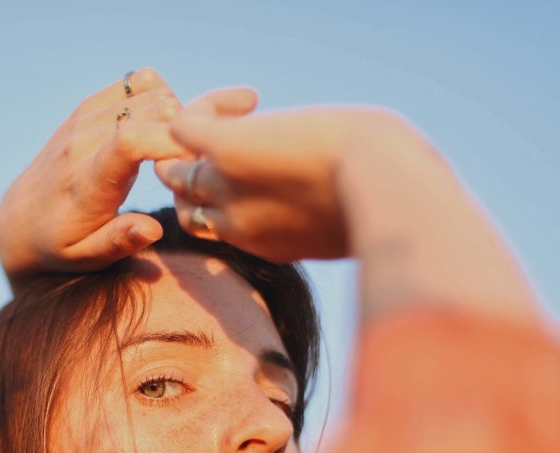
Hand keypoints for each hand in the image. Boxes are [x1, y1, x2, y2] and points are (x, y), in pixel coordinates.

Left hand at [0, 69, 189, 287]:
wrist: (21, 218)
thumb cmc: (61, 245)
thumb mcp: (86, 256)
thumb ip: (119, 242)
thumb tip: (153, 230)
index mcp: (88, 182)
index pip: (131, 141)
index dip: (172, 144)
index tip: (191, 167)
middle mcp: (85, 141)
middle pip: (154, 109)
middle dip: (185, 132)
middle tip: (190, 163)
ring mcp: (86, 117)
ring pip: (153, 90)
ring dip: (176, 116)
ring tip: (175, 150)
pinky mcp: (90, 106)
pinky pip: (140, 82)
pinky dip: (161, 99)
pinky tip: (160, 132)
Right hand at [155, 91, 410, 261]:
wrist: (383, 189)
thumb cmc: (385, 203)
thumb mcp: (350, 222)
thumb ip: (327, 219)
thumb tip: (344, 202)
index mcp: (262, 243)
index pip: (218, 227)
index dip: (227, 197)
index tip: (263, 169)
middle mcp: (233, 223)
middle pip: (188, 204)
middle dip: (199, 175)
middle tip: (234, 141)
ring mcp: (224, 186)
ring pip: (174, 171)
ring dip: (190, 147)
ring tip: (235, 119)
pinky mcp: (225, 148)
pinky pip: (183, 126)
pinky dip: (204, 109)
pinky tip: (248, 100)